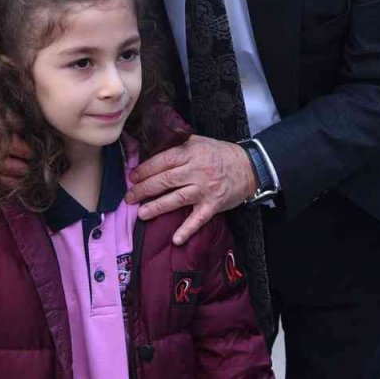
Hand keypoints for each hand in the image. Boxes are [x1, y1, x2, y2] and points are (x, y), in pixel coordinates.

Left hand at [124, 135, 257, 244]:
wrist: (249, 167)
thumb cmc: (221, 154)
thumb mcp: (200, 141)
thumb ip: (179, 143)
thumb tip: (154, 147)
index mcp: (192, 153)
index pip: (163, 161)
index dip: (146, 169)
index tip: (132, 177)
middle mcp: (197, 171)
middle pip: (166, 180)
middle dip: (145, 189)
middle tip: (130, 197)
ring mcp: (205, 189)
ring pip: (177, 199)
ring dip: (158, 207)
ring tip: (142, 214)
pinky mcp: (213, 205)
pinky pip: (199, 219)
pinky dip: (187, 229)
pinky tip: (176, 239)